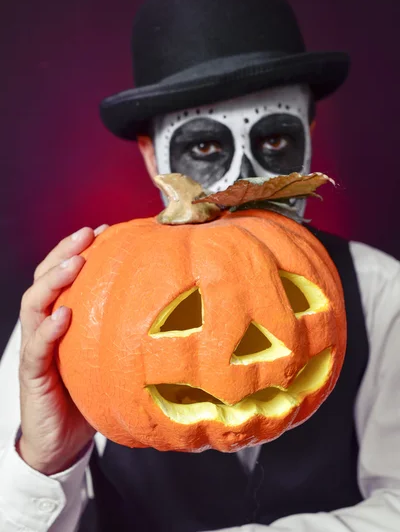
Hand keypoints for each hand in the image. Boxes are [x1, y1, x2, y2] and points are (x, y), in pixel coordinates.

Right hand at [17, 224, 107, 474]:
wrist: (61, 443)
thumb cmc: (88, 395)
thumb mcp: (108, 356)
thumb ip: (123, 330)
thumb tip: (173, 308)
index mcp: (61, 319)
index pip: (64, 276)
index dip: (78, 249)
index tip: (104, 228)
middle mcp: (44, 328)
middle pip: (44, 280)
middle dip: (64, 252)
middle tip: (87, 233)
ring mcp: (36, 349)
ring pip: (34, 306)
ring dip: (54, 281)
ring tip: (76, 262)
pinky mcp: (33, 375)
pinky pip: (37, 348)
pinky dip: (49, 329)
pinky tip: (64, 315)